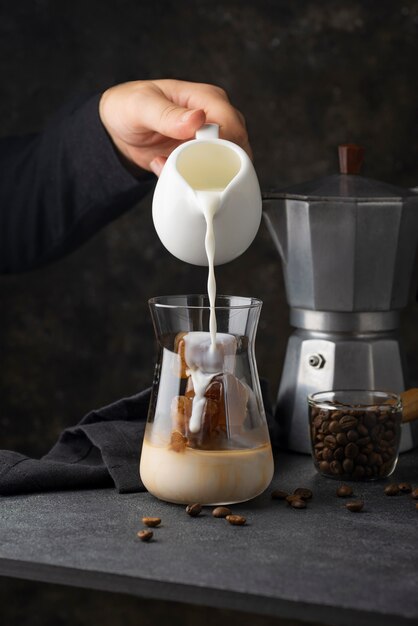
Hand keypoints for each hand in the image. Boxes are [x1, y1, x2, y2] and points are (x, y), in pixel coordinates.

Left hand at [99, 79, 250, 175]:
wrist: (117, 129)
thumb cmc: (129, 107)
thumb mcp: (141, 106)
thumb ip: (168, 114)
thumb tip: (198, 118)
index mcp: (208, 98)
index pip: (232, 126)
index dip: (220, 147)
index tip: (195, 158)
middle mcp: (216, 118)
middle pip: (235, 149)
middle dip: (209, 166)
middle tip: (176, 165)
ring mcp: (211, 141)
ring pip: (224, 166)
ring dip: (196, 175)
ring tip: (165, 164)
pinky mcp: (202, 159)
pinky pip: (207, 177)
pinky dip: (187, 180)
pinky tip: (163, 167)